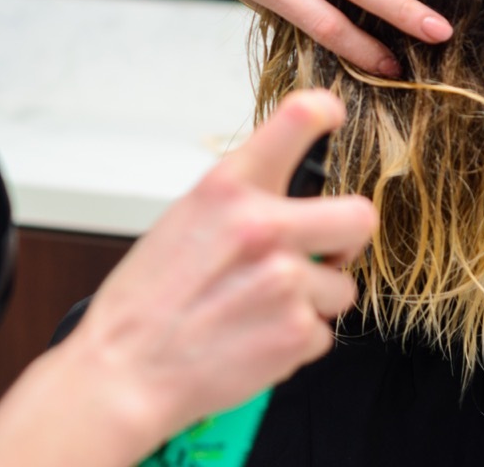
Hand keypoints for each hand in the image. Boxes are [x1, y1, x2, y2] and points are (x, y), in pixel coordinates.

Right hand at [0, 91, 375, 466]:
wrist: (124, 373)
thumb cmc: (144, 304)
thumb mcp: (184, 222)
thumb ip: (240, 202)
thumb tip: (285, 196)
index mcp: (228, 188)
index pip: (296, 118)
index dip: (325, 111)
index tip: (331, 116)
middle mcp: (264, 226)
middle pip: (360, 215)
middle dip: (348, 237)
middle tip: (327, 250)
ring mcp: (286, 281)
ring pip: (342, 286)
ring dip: (313, 300)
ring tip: (261, 309)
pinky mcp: (298, 332)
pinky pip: (324, 331)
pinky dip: (297, 340)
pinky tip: (256, 337)